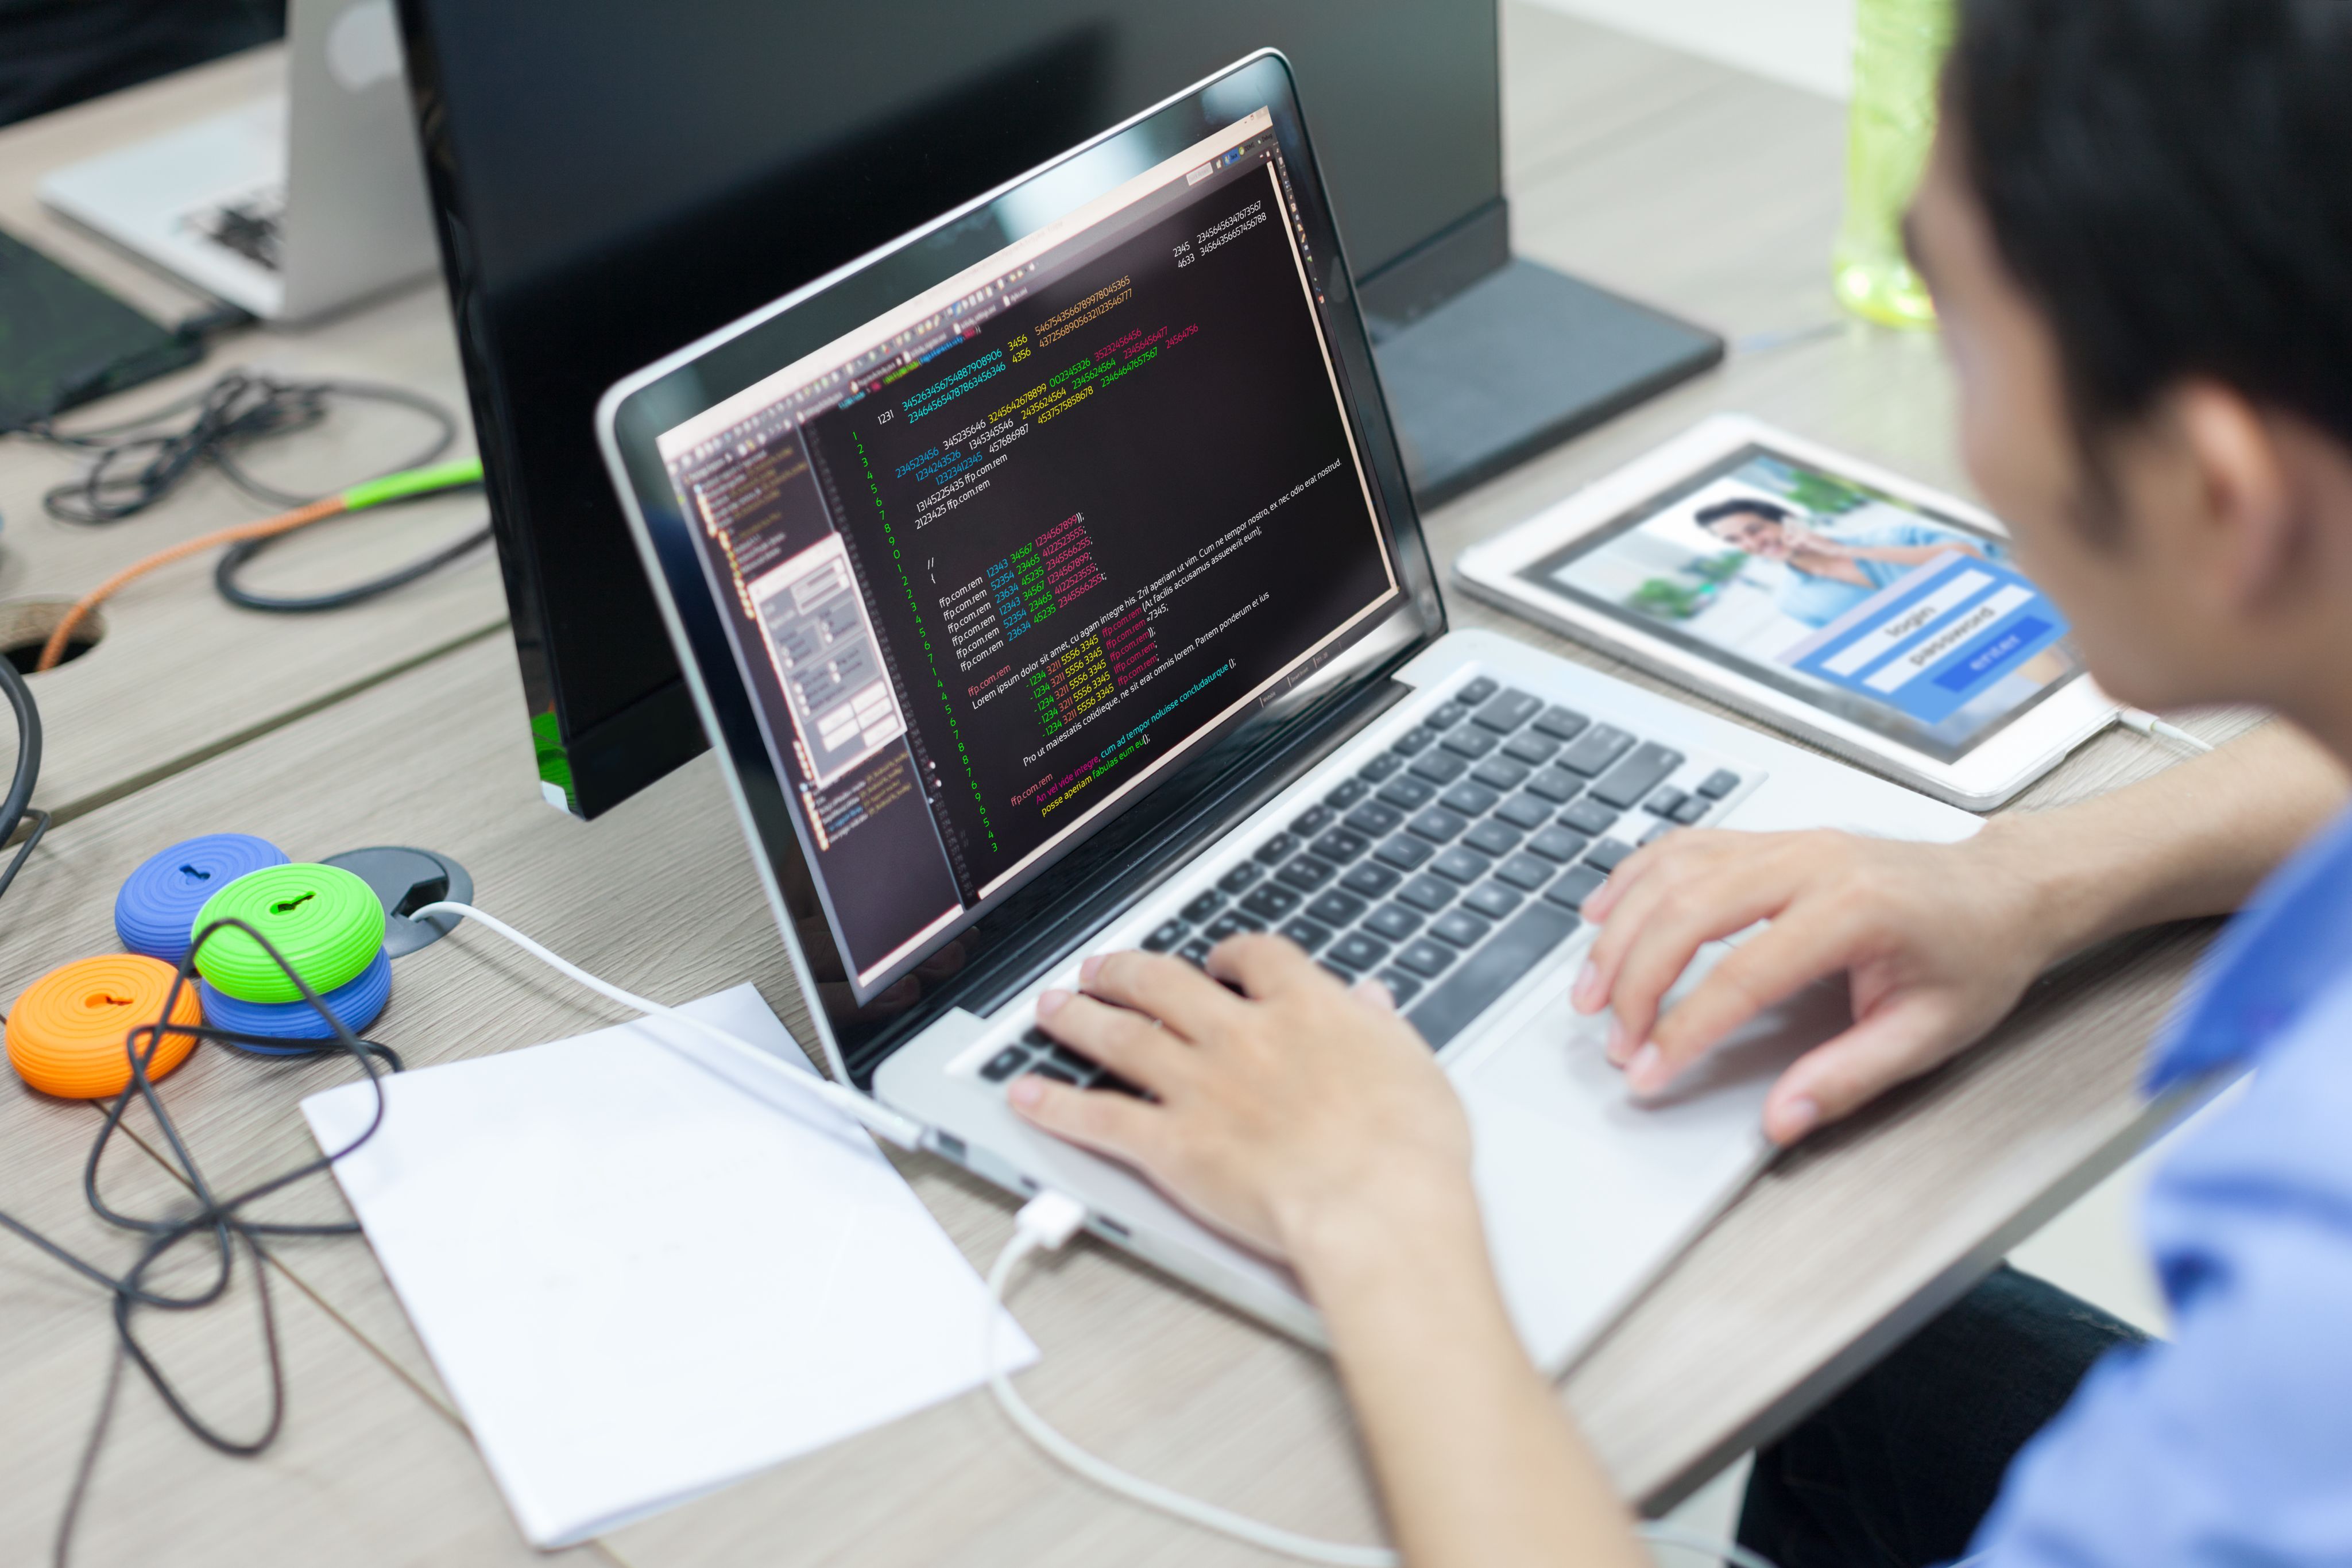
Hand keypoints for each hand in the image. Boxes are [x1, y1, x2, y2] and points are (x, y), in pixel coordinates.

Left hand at [1008, 935, 1473, 1270]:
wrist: (1376, 1210)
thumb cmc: (1410, 1153)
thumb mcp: (1416, 1068)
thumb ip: (1381, 1029)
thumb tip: (1370, 1003)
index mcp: (1306, 1010)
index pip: (1256, 958)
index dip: (1229, 954)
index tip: (1218, 958)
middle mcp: (1242, 1036)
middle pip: (1165, 983)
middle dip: (1125, 971)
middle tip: (1101, 967)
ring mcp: (1200, 1088)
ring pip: (1120, 1037)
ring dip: (1077, 1018)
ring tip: (1049, 1007)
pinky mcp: (1171, 1145)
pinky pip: (1097, 1117)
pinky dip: (1053, 1104)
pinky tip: (1024, 1095)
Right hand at [1573, 826, 2055, 1144]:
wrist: (2003, 890)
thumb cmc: (1975, 955)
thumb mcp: (1929, 1034)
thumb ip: (1849, 1077)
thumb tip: (1782, 1120)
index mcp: (1852, 909)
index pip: (1741, 975)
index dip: (1684, 1029)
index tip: (1649, 1073)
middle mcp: (1810, 862)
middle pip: (1687, 913)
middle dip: (1634, 982)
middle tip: (1614, 1040)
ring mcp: (1786, 841)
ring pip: (1673, 873)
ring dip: (1621, 931)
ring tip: (1591, 989)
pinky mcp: (1771, 838)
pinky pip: (1685, 845)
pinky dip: (1634, 878)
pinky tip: (1603, 912)